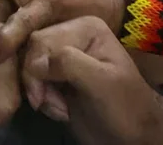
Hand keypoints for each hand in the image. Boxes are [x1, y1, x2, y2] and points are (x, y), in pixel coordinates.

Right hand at [21, 17, 162, 144]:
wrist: (132, 135)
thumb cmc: (124, 107)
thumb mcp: (101, 82)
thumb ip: (69, 63)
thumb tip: (34, 62)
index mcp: (86, 28)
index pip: (42, 40)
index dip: (36, 70)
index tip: (45, 98)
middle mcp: (73, 35)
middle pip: (32, 52)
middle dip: (38, 83)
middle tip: (58, 107)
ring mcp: (66, 55)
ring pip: (30, 67)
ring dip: (41, 94)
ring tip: (62, 110)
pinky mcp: (60, 76)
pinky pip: (35, 81)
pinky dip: (43, 99)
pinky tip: (60, 110)